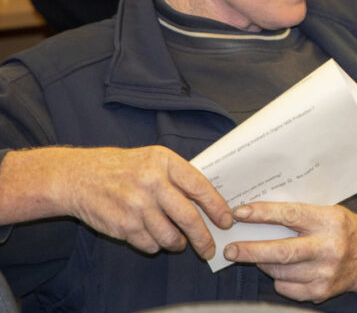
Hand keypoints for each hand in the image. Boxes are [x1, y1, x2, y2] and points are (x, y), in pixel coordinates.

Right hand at [48, 146, 231, 258]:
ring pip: (170, 236)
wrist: (78, 177)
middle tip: (209, 248)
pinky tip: (153, 237)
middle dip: (203, 237)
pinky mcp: (123, 225)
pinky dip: (155, 245)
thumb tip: (209, 200)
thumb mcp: (153, 159)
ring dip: (178, 244)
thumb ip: (179, 176)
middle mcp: (152, 183)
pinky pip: (149, 244)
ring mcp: (136, 206)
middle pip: (188, 217)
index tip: (226, 221)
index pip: (199, 187)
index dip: (216, 207)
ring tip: (179, 243)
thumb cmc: (122, 167)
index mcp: (164, 162)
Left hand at [225, 202, 356, 303]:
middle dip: (251, 250)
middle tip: (230, 249)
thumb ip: (302, 213)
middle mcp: (328, 247)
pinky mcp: (321, 291)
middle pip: (282, 251)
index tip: (240, 213)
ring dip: (263, 263)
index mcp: (330, 221)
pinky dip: (278, 279)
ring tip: (255, 255)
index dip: (263, 214)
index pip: (291, 216)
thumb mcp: (330, 212)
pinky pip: (287, 288)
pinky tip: (281, 270)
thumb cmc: (345, 229)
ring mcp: (325, 272)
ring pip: (281, 271)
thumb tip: (261, 214)